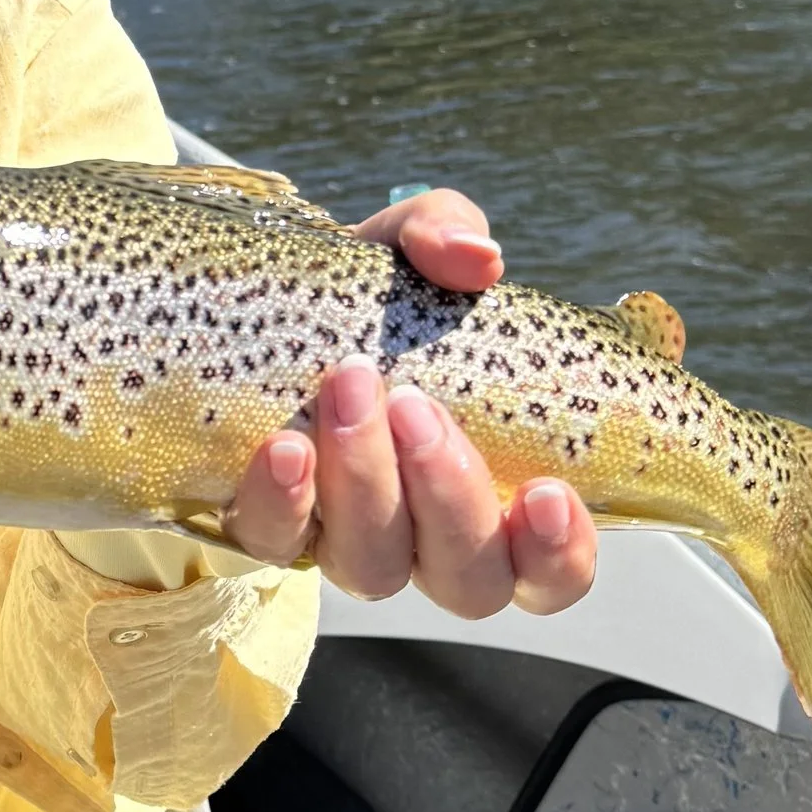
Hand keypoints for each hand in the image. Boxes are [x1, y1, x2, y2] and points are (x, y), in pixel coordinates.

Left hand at [224, 185, 598, 615]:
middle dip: (449, 496)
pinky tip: (285, 447)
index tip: (549, 491)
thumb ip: (446, 234)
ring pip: (374, 568)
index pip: (549, 567)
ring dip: (367, 483)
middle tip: (416, 406)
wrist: (253, 301)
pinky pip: (276, 542)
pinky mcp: (268, 526)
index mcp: (491, 491)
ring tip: (350, 388)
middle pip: (467, 578)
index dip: (559, 552)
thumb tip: (475, 256)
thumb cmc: (364, 295)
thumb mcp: (407, 250)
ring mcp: (344, 539)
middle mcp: (425, 537)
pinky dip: (284, 501)